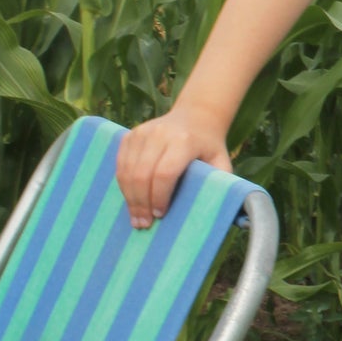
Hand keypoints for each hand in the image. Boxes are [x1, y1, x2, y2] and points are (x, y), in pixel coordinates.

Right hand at [116, 107, 231, 227]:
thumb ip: (221, 184)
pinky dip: (122, 184)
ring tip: (136, 216)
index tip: (160, 215)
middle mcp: (160, 134)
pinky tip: (130, 198)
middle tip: (143, 224)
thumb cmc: (209, 147)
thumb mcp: (221, 162)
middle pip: (142, 174)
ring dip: (129, 197)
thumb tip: (213, 212)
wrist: (196, 116)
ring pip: (127, 170)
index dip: (159, 196)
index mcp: (184, 141)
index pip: (164, 173)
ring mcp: (142, 133)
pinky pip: (120, 163)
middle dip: (141, 203)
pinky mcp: (131, 135)